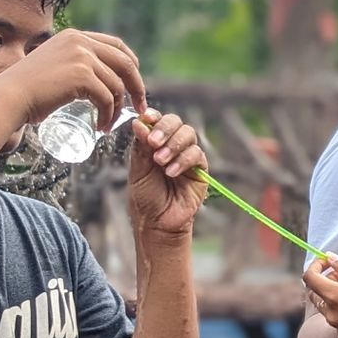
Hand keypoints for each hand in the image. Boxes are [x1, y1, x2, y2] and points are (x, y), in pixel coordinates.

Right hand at [0, 29, 147, 130]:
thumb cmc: (29, 90)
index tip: (136, 83)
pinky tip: (101, 126)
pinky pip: (107, 99)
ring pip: (116, 85)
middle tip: (141, 106)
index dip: (132, 63)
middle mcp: (80, 42)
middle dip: (137, 87)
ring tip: (108, 124)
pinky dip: (107, 115)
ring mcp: (81, 57)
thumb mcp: (56, 66)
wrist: (9, 97)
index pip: (116, 45)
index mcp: (75, 36)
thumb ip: (78, 64)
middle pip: (125, 63)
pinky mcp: (81, 76)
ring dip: (116, 109)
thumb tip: (105, 80)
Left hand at [127, 109, 208, 236]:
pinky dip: (183, 160)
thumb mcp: (138, 170)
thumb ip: (140, 147)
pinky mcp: (200, 169)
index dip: (154, 116)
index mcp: (154, 142)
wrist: (158, 221)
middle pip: (176, 122)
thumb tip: (138, 122)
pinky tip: (171, 173)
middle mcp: (172, 145)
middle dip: (164, 128)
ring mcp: (187, 156)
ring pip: (188, 134)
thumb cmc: (146, 197)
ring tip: (160, 162)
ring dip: (173, 145)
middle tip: (153, 142)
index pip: (158, 120)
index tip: (146, 117)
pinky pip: (196, 154)